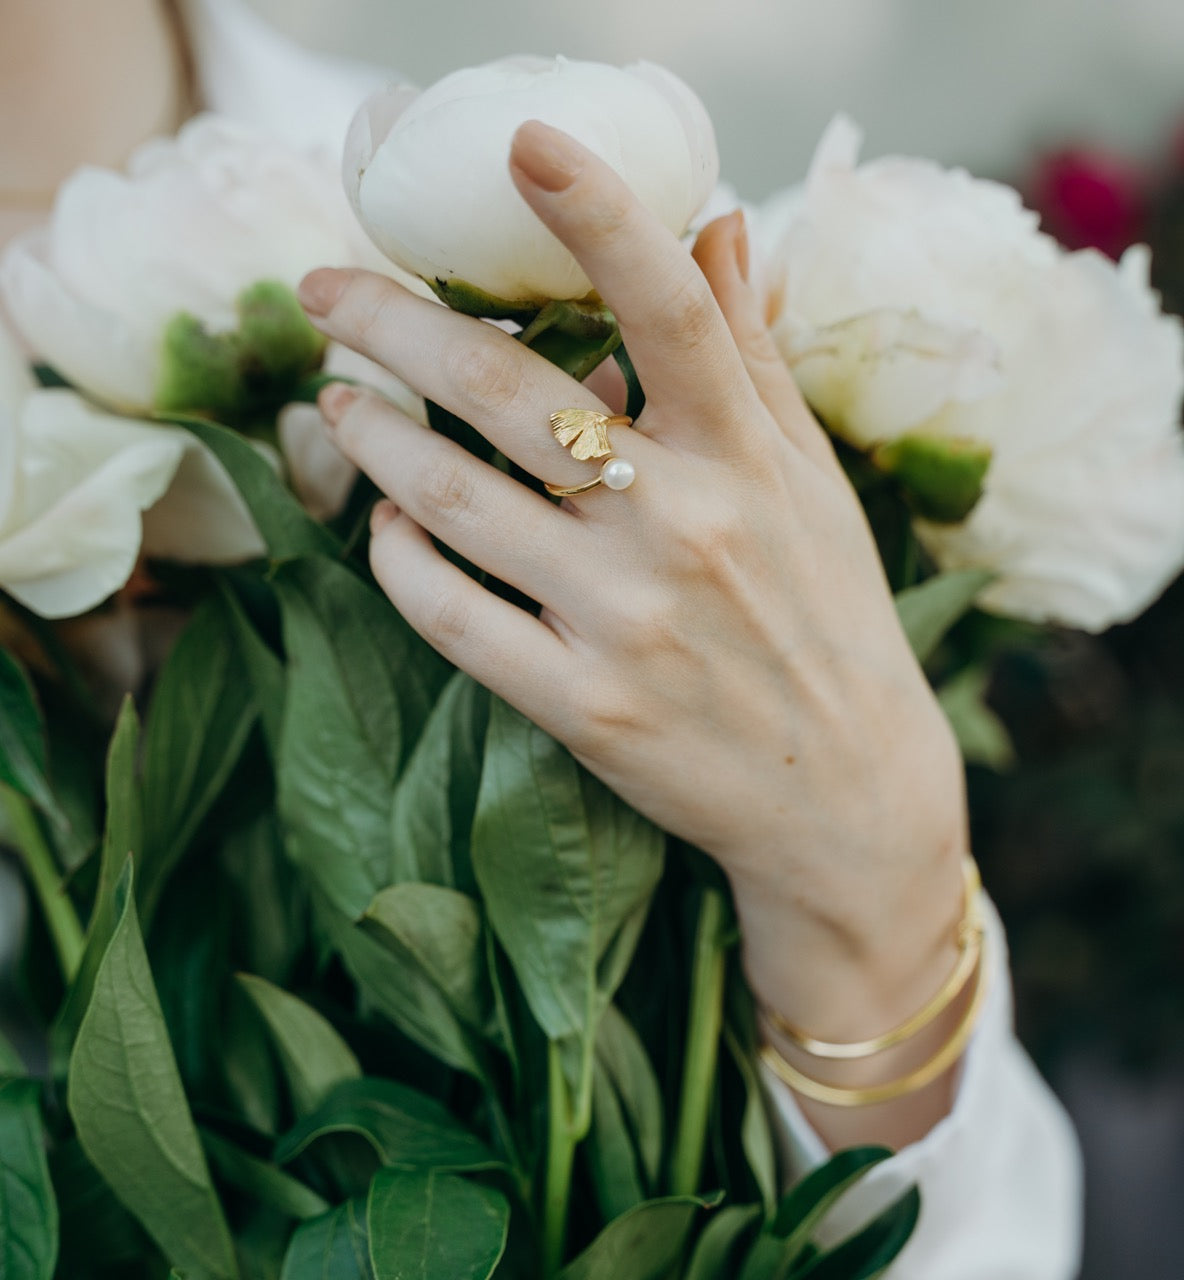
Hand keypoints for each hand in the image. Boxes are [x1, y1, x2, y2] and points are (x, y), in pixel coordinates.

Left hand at [299, 121, 968, 1145]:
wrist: (843, 794)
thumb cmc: (827, 620)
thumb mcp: (809, 482)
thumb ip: (749, 355)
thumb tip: (717, 225)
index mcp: (748, 459)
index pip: (674, 310)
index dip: (600, 215)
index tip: (524, 145)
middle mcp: (684, 529)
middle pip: (508, 394)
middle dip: (393, 325)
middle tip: (327, 288)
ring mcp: (624, 621)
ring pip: (450, 502)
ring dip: (372, 437)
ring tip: (338, 403)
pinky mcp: (581, 705)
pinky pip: (450, 615)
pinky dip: (397, 559)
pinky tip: (384, 526)